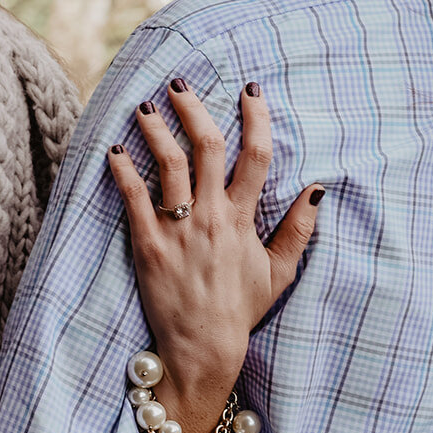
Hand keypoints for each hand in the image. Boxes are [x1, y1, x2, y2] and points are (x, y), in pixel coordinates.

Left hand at [107, 78, 322, 401]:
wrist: (203, 348)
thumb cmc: (241, 310)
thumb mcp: (279, 272)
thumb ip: (299, 230)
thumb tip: (317, 190)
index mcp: (244, 219)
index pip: (255, 156)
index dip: (256, 118)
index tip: (250, 91)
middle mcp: (212, 217)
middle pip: (207, 147)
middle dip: (194, 109)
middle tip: (180, 84)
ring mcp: (179, 229)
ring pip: (168, 164)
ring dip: (156, 129)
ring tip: (145, 106)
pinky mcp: (148, 245)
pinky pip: (134, 198)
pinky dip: (123, 171)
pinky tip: (114, 150)